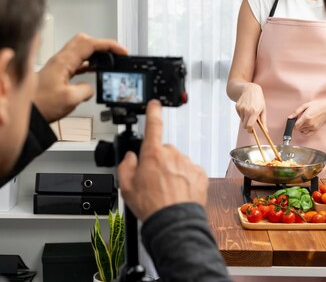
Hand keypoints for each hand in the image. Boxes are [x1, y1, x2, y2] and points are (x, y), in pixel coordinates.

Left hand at [33, 33, 126, 122]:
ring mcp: (58, 65)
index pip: (90, 44)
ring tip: (108, 61)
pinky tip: (94, 70)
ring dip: (95, 53)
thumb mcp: (69, 99)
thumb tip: (90, 88)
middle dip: (102, 44)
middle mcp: (60, 60)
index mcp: (64, 61)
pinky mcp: (57, 73)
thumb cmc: (40, 105)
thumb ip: (85, 90)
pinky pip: (76, 62)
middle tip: (115, 53)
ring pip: (80, 50)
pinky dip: (88, 63)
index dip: (108, 45)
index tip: (121, 51)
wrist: (26, 113)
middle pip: (84, 41)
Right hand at [117, 100, 207, 220]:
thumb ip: (126, 166)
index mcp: (152, 153)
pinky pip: (190, 172)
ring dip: (173, 172)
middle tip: (154, 181)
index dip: (153, 111)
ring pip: (177, 162)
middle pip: (163, 151)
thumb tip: (130, 158)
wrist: (174, 222)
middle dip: (159, 162)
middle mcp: (172, 154)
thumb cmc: (151, 206)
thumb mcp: (126, 187)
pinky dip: (185, 179)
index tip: (154, 104)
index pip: (153, 125)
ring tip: (167, 191)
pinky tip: (179, 192)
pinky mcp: (200, 173)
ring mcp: (187, 163)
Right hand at [235, 83, 266, 130]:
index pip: (249, 126)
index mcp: (254, 111)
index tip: (251, 131)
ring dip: (245, 119)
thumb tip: (266, 131)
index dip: (250, 130)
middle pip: (244, 125)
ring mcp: (241, 108)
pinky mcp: (237, 106)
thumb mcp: (263, 109)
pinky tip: (246, 108)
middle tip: (251, 123)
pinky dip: (242, 114)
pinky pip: (239, 115)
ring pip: (242, 120)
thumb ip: (264, 121)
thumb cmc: (258, 99)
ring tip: (249, 111)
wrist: (250, 89)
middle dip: (248, 126)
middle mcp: (247, 110)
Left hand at [289, 99, 325, 136]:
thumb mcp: (305, 105)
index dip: (293, 124)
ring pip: (302, 131)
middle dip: (297, 125)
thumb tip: (290, 117)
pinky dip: (305, 132)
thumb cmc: (317, 105)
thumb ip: (296, 112)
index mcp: (306, 117)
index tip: (294, 120)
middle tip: (299, 119)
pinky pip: (307, 134)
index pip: (295, 126)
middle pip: (298, 129)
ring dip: (301, 128)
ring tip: (304, 122)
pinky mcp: (316, 129)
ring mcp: (313, 127)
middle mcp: (309, 124)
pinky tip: (305, 127)